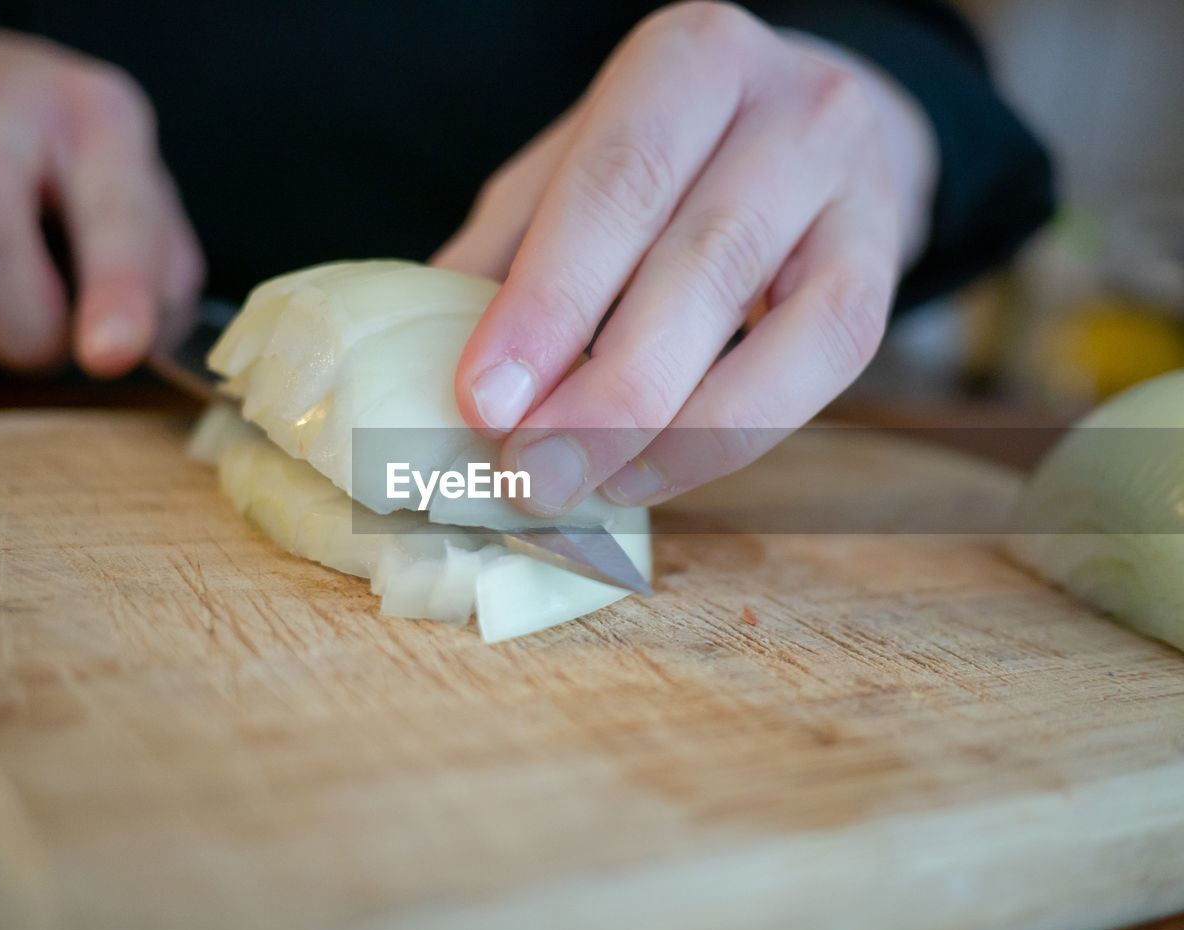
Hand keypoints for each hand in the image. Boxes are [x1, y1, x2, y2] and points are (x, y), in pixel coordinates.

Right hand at [0, 29, 202, 374]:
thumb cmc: (76, 161)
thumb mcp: (146, 195)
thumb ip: (164, 278)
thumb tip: (142, 348)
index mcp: (95, 115)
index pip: (107, 211)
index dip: (114, 290)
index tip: (113, 353)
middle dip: (28, 330)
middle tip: (59, 349)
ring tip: (21, 281)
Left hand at [434, 1, 936, 513]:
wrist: (817, 124)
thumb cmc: (669, 155)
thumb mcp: (575, 169)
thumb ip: (507, 251)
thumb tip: (422, 367)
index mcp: (689, 62)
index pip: (615, 186)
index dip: (547, 304)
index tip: (481, 402)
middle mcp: (790, 110)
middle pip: (699, 261)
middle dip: (605, 390)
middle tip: (526, 475)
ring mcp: (853, 189)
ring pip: (779, 328)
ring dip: (671, 430)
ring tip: (585, 490)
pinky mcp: (882, 268)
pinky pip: (824, 366)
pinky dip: (734, 435)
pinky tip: (653, 473)